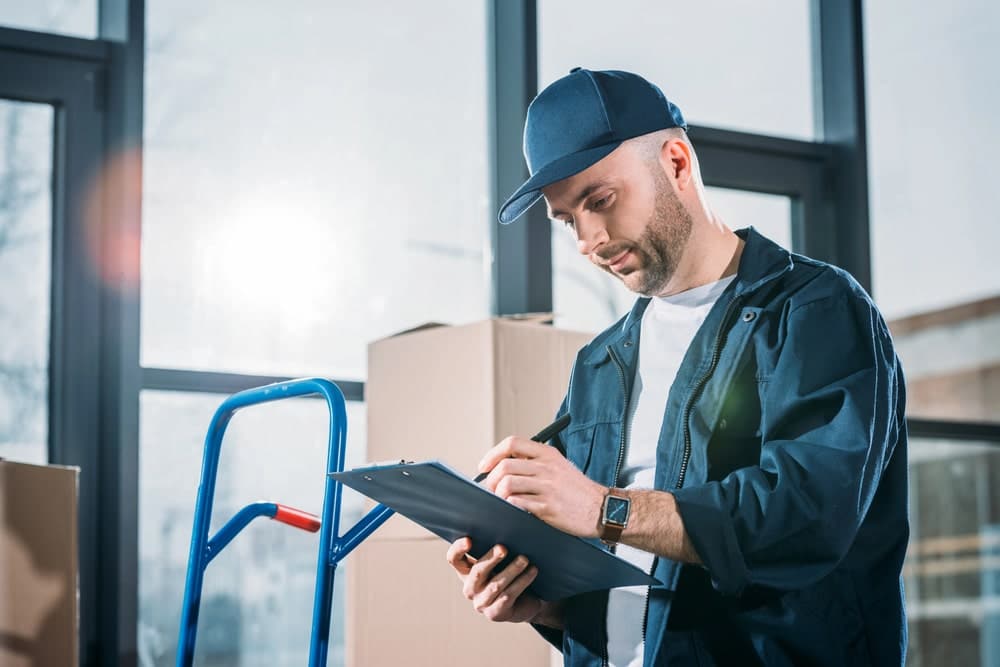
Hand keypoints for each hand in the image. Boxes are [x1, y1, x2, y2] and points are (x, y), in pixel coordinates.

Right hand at [446, 538, 541, 622]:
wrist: (526, 602)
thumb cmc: (510, 572)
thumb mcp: (500, 559)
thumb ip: (496, 543)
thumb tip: (507, 515)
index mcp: (466, 571)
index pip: (454, 559)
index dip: (458, 549)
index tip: (470, 539)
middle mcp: (470, 588)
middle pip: (477, 571)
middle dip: (491, 558)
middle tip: (504, 548)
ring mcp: (481, 603)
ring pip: (495, 585)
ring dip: (511, 570)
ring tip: (525, 559)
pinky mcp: (495, 614)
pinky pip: (508, 596)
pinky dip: (522, 582)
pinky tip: (533, 571)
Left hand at [479, 436, 605, 537]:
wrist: (602, 509)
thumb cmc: (576, 490)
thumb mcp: (558, 465)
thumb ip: (534, 462)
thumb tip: (500, 465)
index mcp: (548, 453)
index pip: (512, 443)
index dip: (492, 454)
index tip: (483, 467)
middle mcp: (547, 467)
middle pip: (504, 466)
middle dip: (490, 480)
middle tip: (490, 490)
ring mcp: (548, 487)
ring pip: (507, 485)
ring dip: (498, 495)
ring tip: (501, 501)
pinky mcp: (548, 507)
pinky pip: (517, 504)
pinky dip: (509, 507)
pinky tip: (512, 511)